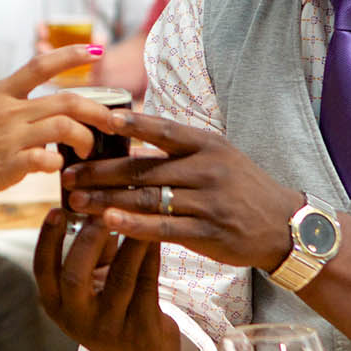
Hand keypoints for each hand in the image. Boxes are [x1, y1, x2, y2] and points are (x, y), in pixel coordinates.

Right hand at [0, 44, 114, 202]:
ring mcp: (9, 137)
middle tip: (113, 121)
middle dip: (98, 110)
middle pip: (67, 100)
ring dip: (84, 138)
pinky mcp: (8, 165)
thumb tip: (35, 112)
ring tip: (85, 149)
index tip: (95, 50)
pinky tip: (57, 168)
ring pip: (64, 126)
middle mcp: (8, 111)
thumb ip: (7, 109)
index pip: (40, 64)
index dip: (71, 54)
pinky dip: (59, 164)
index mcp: (0, 94)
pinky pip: (47, 160)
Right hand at [33, 210, 178, 350]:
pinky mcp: (142, 329)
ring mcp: (110, 329)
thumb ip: (92, 251)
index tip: (56, 210)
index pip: (43, 269)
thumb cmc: (113, 308)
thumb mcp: (93, 285)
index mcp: (56, 305)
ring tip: (137, 212)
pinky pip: (147, 284)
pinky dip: (150, 255)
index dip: (48, 239)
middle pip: (75, 276)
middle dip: (89, 240)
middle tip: (103, 210)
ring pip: (120, 277)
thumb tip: (95, 202)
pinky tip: (155, 234)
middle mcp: (77, 320)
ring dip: (129, 241)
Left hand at [62, 111, 301, 270]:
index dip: (128, 124)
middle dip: (100, 171)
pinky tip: (108, 223)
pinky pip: (163, 228)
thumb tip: (129, 128)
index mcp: (206, 144)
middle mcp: (207, 169)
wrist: (284, 226)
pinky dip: (133, 225)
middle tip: (67, 174)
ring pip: (147, 198)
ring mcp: (208, 201)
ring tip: (75, 200)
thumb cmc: (241, 187)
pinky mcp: (208, 232)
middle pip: (143, 167)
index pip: (162, 129)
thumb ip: (178, 147)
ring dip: (106, 199)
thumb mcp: (219, 155)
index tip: (93, 118)